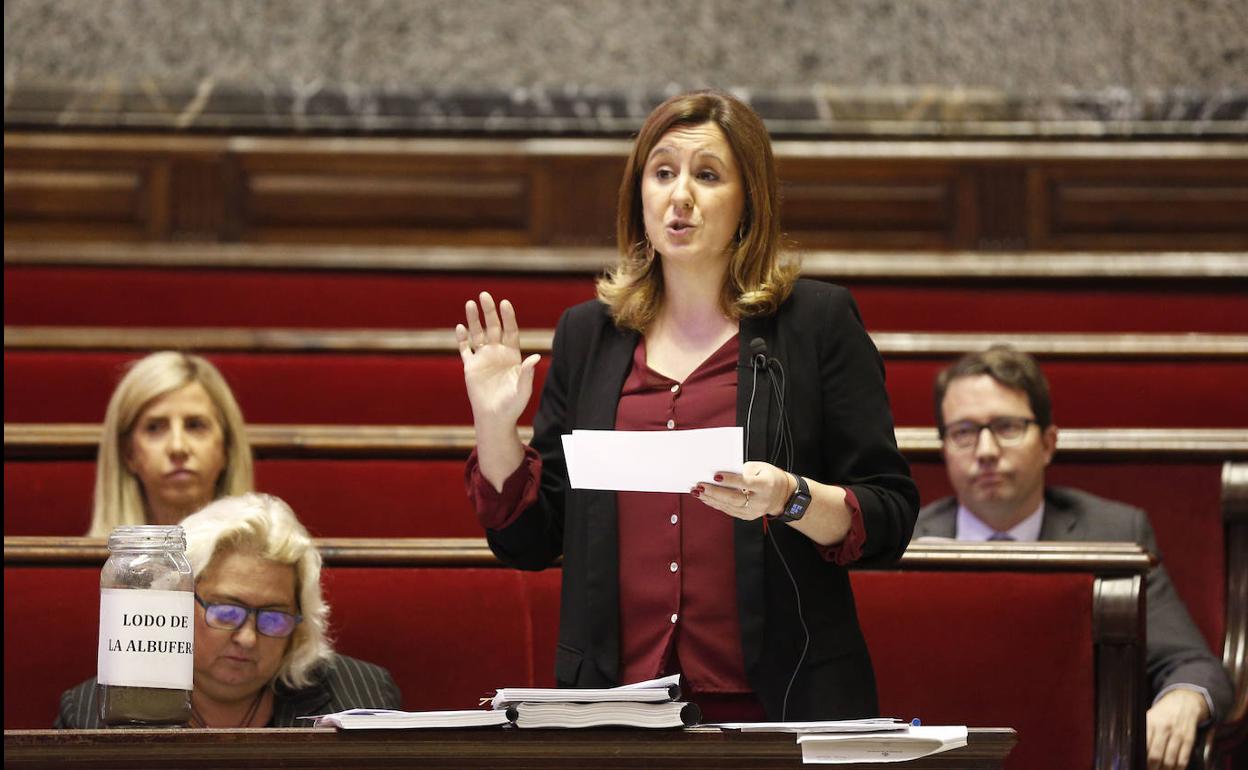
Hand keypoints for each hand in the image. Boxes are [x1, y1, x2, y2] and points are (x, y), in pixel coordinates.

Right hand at [456, 292, 540, 429]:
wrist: (495, 418)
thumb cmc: (513, 405)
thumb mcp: (523, 390)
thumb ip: (527, 373)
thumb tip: (536, 357)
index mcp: (512, 355)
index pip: (510, 331)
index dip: (508, 317)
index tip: (505, 303)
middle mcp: (497, 353)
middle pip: (493, 327)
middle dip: (489, 311)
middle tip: (485, 295)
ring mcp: (483, 358)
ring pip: (477, 334)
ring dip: (473, 320)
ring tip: (470, 303)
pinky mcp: (471, 367)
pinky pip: (465, 349)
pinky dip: (462, 339)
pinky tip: (460, 327)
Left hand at [691, 462, 795, 520]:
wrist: (782, 495)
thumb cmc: (770, 477)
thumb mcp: (761, 467)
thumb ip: (742, 470)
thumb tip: (722, 473)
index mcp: (765, 485)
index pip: (745, 483)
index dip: (730, 480)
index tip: (716, 476)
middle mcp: (760, 500)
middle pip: (734, 498)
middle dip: (715, 492)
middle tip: (700, 486)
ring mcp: (754, 511)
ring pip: (729, 506)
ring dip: (711, 499)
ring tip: (698, 492)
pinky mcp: (748, 516)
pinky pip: (729, 511)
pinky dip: (716, 504)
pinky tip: (706, 498)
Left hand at [1146, 688, 1208, 769]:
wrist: (1184, 702)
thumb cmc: (1162, 712)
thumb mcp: (1148, 716)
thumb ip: (1142, 731)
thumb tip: (1133, 748)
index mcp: (1150, 722)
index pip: (1143, 746)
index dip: (1140, 759)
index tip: (1138, 764)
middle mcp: (1164, 728)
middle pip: (1156, 756)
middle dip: (1151, 768)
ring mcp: (1177, 735)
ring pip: (1170, 761)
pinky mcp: (1189, 740)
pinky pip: (1183, 759)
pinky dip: (1178, 768)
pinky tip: (1173, 769)